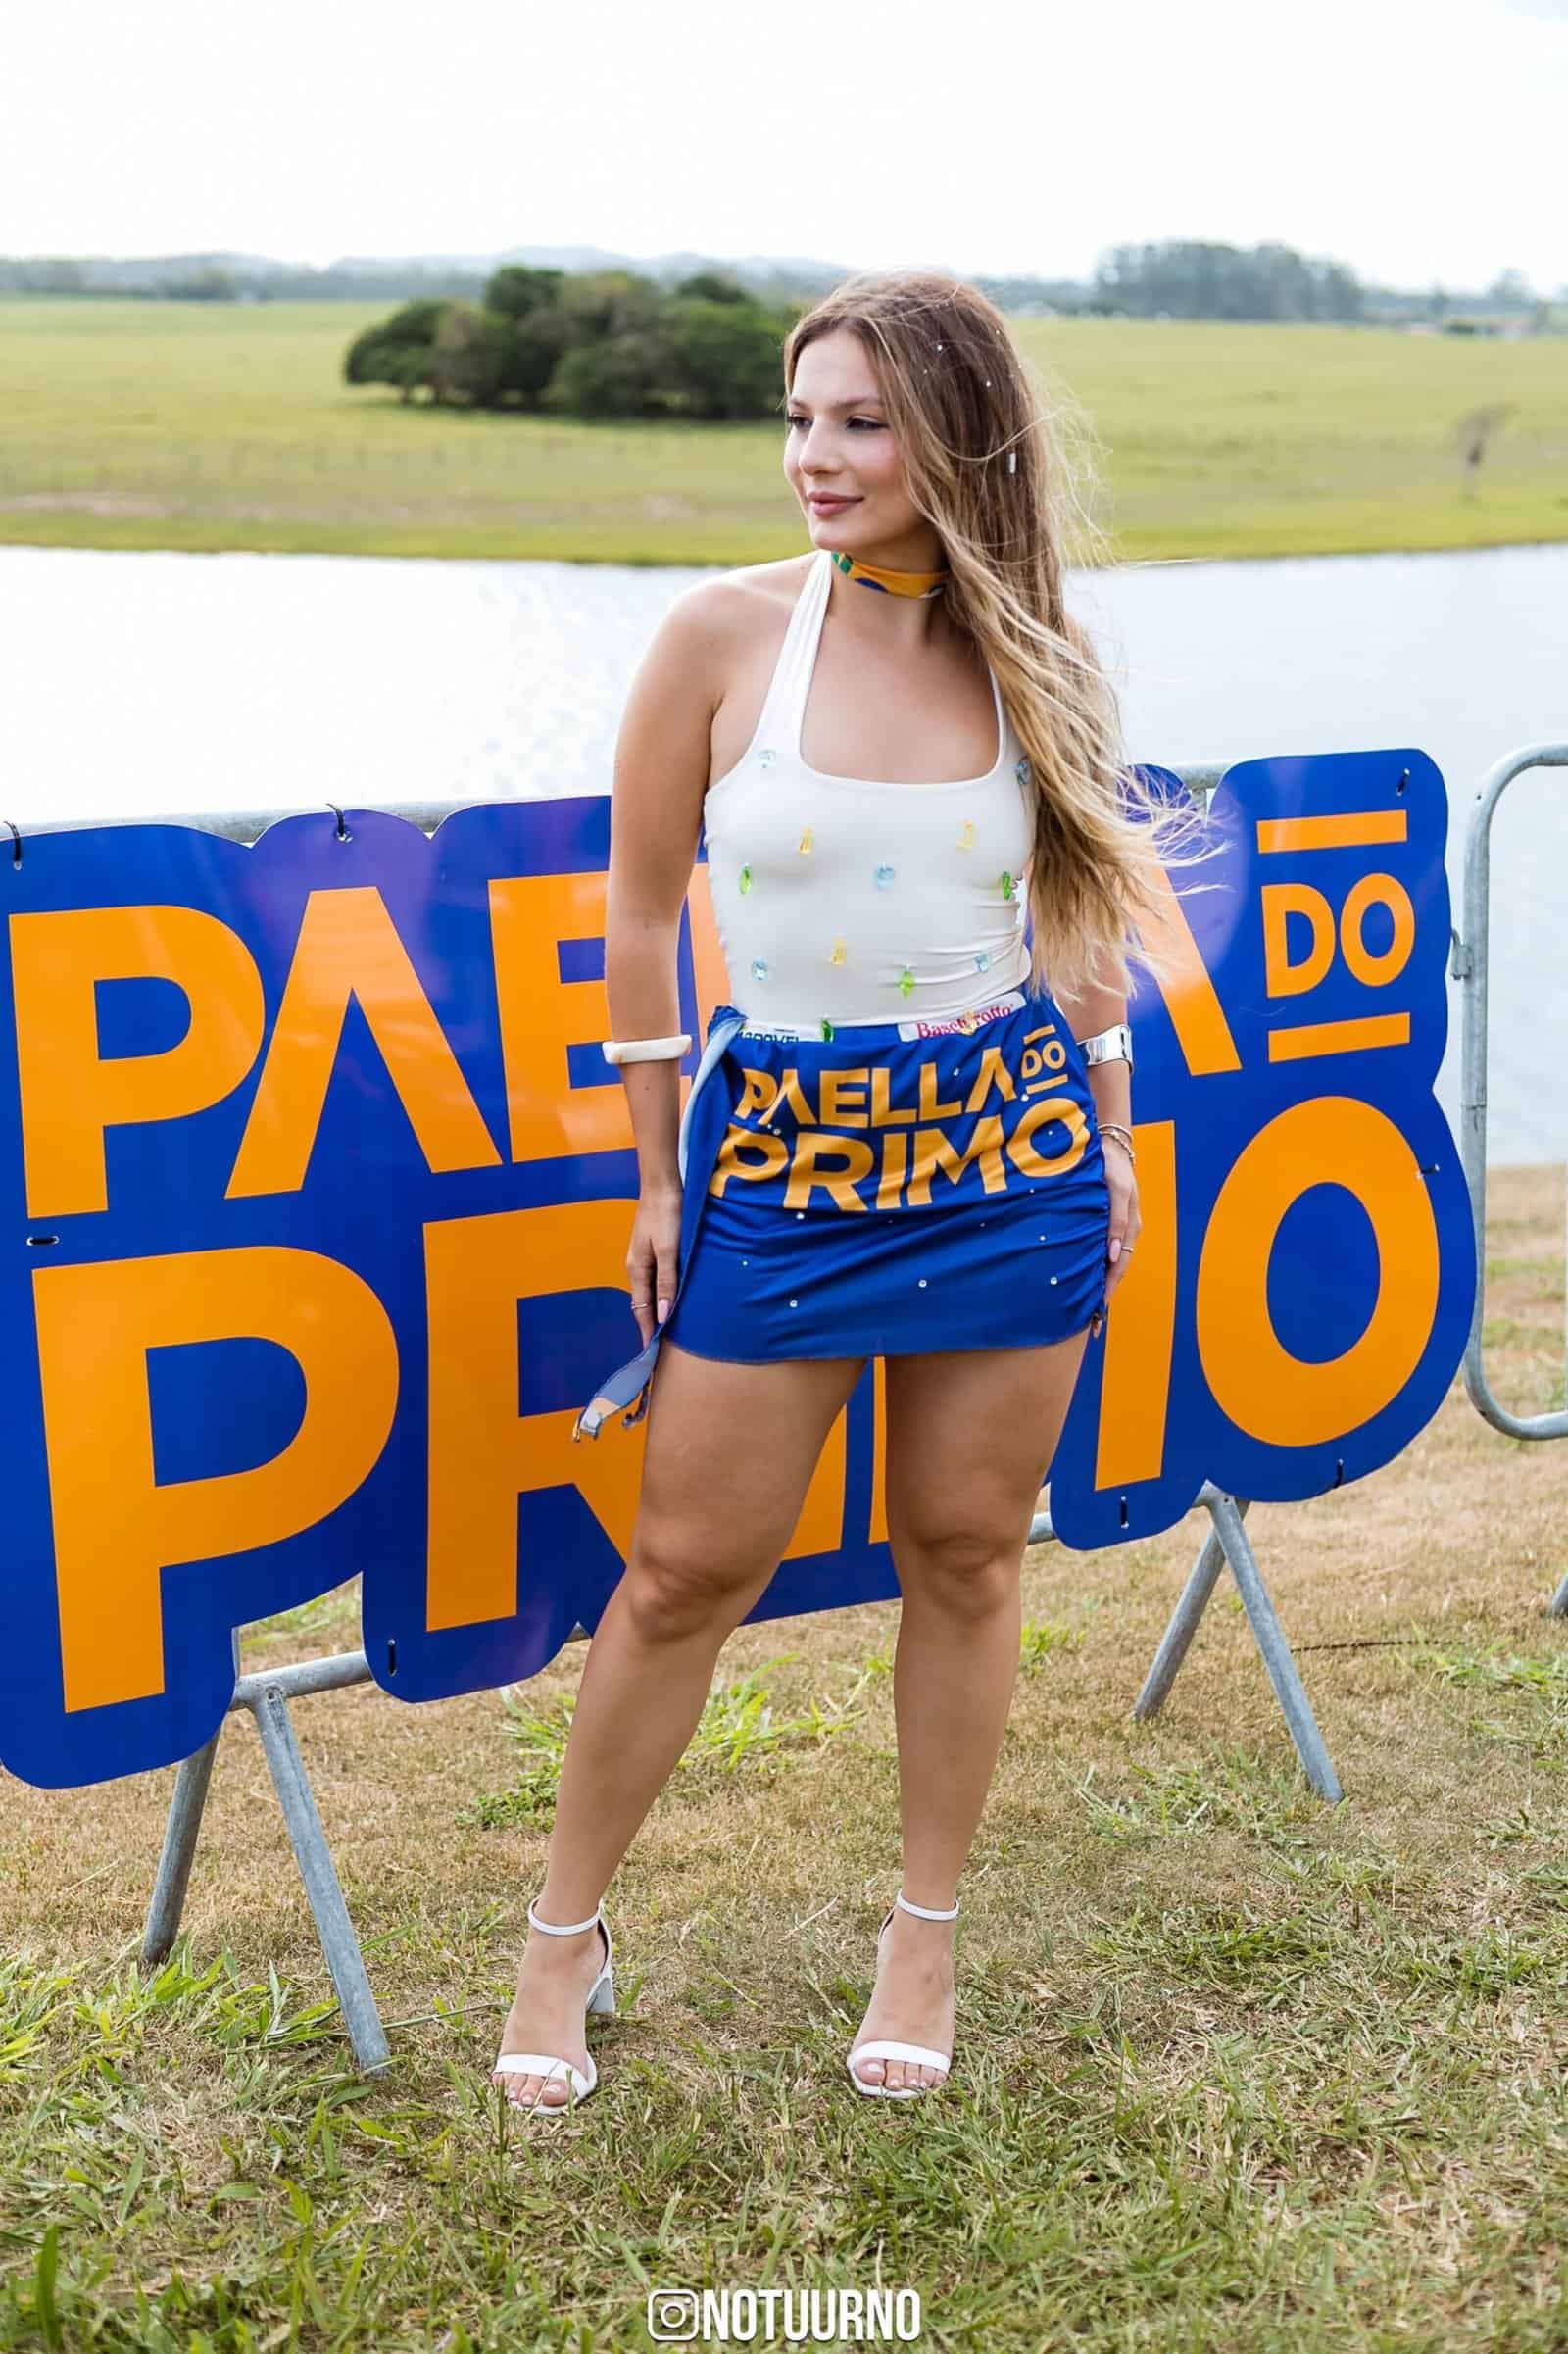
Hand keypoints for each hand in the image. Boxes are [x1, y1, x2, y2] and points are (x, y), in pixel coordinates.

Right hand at [626, 1179, 680, 1346]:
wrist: (663, 1184)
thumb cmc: (666, 1215)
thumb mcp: (668, 1250)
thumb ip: (667, 1282)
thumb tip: (665, 1315)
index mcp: (637, 1270)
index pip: (642, 1309)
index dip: (647, 1331)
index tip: (652, 1354)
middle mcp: (638, 1267)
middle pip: (644, 1303)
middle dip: (652, 1325)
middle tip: (664, 1348)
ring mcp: (645, 1258)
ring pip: (651, 1292)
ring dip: (659, 1310)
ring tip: (671, 1329)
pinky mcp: (655, 1249)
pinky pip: (658, 1279)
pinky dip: (664, 1294)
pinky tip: (675, 1298)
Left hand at [1092, 1134, 1140, 1335]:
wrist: (1110, 1145)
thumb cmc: (1112, 1167)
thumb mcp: (1117, 1191)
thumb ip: (1114, 1221)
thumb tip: (1112, 1254)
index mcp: (1129, 1228)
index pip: (1118, 1269)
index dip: (1107, 1294)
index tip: (1096, 1316)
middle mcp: (1124, 1233)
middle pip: (1113, 1273)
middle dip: (1102, 1298)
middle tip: (1089, 1325)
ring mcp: (1116, 1228)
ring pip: (1107, 1264)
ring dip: (1098, 1285)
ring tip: (1084, 1308)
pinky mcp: (1106, 1222)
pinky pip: (1101, 1251)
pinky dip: (1093, 1268)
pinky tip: (1082, 1277)